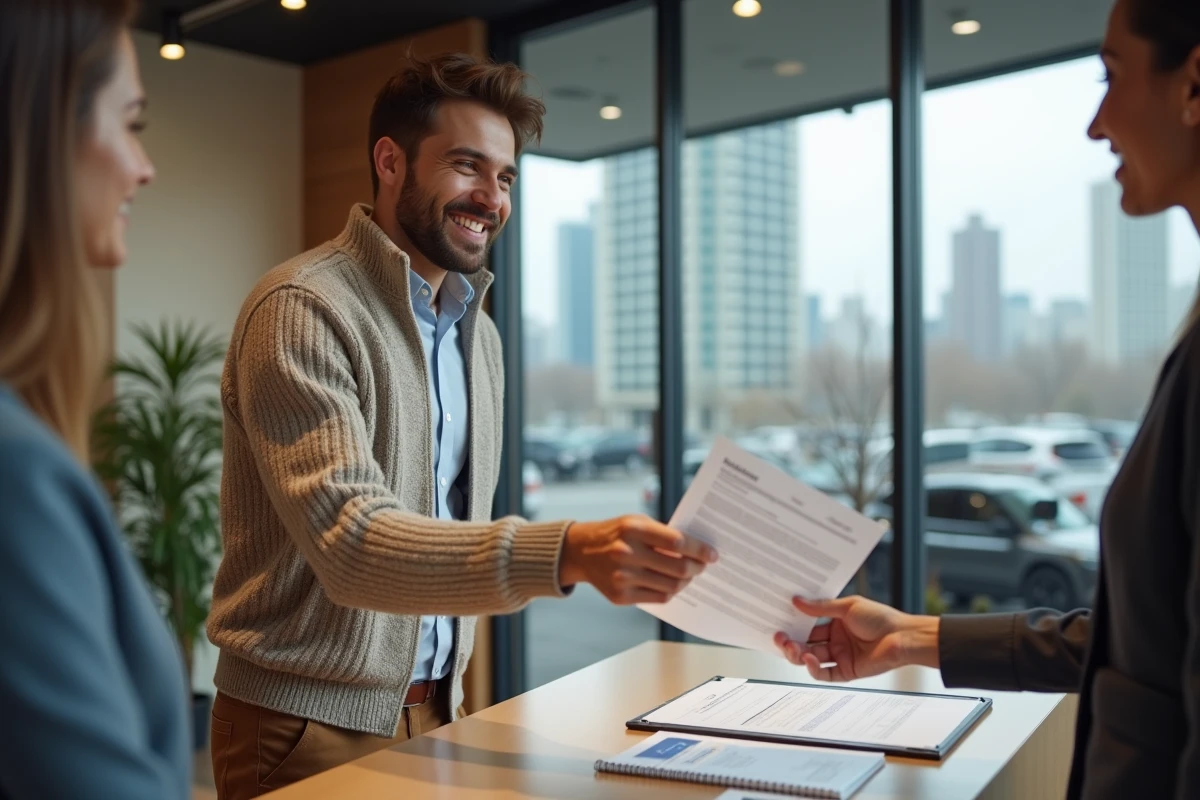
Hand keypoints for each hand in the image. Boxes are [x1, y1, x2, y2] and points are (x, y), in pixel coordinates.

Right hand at [559, 514, 717, 604]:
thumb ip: (663, 535)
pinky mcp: (620, 596)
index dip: (699, 550)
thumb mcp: (637, 523)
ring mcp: (622, 577)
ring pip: (671, 586)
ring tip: (688, 575)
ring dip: (686, 581)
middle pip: (678, 568)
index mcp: (633, 529)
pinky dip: (670, 591)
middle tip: (703, 566)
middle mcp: (626, 553)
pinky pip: (658, 598)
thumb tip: (698, 551)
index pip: (677, 542)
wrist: (581, 551)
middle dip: (697, 568)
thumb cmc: (616, 533)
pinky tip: (671, 583)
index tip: (712, 554)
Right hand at [775, 595, 939, 681]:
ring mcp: (840, 656)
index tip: (779, 620)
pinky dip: (813, 668)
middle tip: (779, 637)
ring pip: (811, 658)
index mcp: (835, 623)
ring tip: (792, 647)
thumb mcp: (847, 607)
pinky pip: (824, 673)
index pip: (808, 625)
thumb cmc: (881, 618)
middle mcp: (836, 640)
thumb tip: (797, 601)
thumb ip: (821, 607)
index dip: (793, 624)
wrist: (902, 638)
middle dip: (790, 641)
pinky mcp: (846, 671)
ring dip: (798, 654)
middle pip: (806, 643)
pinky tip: (809, 659)